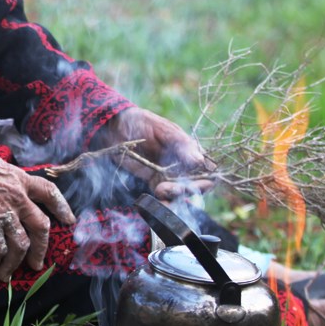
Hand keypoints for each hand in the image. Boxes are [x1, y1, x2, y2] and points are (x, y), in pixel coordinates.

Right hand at [0, 141, 74, 281]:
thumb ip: (7, 178)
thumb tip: (6, 184)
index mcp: (21, 180)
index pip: (49, 192)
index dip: (62, 207)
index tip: (69, 220)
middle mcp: (19, 199)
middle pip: (41, 227)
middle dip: (42, 248)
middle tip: (37, 264)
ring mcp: (5, 214)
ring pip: (21, 245)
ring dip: (16, 263)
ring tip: (7, 275)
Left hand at [95, 106, 216, 200]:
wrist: (116, 128)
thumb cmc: (143, 123)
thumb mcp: (164, 130)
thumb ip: (182, 145)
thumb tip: (200, 161)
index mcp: (190, 150)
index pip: (207, 169)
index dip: (207, 180)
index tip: (198, 184)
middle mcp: (183, 165)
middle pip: (196, 185)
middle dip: (188, 190)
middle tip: (174, 188)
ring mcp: (170, 175)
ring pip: (180, 193)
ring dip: (174, 197)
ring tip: (161, 190)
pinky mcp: (155, 182)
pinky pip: (164, 196)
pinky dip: (165, 202)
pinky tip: (160, 202)